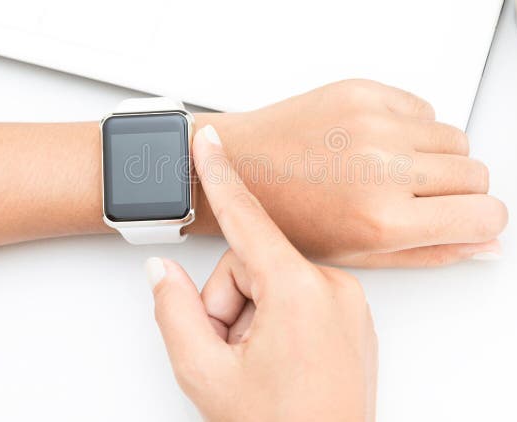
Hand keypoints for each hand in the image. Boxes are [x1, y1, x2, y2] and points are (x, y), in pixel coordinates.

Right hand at [147, 125, 377, 421]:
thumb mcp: (205, 375)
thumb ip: (173, 312)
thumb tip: (163, 275)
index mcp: (300, 291)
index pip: (247, 218)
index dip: (220, 175)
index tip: (209, 140)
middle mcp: (333, 288)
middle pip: (252, 263)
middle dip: (227, 304)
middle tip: (227, 352)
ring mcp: (349, 304)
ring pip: (274, 281)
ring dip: (251, 318)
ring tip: (255, 365)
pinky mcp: (353, 318)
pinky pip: (301, 297)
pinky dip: (278, 322)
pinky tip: (277, 360)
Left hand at [191, 80, 507, 266]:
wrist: (241, 167)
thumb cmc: (288, 217)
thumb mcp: (360, 254)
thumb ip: (433, 251)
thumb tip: (488, 243)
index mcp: (383, 220)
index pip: (485, 215)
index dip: (482, 221)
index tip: (467, 220)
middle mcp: (384, 167)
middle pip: (477, 173)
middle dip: (460, 192)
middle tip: (421, 200)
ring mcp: (373, 122)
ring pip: (456, 138)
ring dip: (437, 158)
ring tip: (395, 171)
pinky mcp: (363, 91)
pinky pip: (424, 108)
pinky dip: (412, 128)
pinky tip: (377, 143)